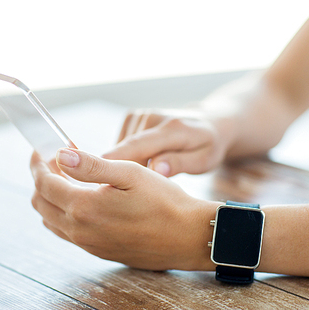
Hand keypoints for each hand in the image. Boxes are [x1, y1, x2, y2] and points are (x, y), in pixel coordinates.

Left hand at [30, 148, 218, 270]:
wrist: (187, 237)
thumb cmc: (164, 202)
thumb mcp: (130, 173)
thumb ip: (91, 165)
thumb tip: (61, 156)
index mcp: (84, 208)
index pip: (44, 183)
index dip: (38, 163)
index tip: (41, 150)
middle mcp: (80, 230)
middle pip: (41, 202)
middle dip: (42, 178)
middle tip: (55, 161)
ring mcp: (88, 244)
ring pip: (51, 220)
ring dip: (51, 196)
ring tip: (68, 177)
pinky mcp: (99, 251)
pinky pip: (66, 232)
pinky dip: (63, 212)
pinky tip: (82, 200)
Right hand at [103, 109, 227, 176]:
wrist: (210, 123)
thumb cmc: (208, 147)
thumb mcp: (203, 160)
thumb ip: (179, 163)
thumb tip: (156, 170)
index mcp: (173, 128)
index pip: (138, 145)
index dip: (116, 160)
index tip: (98, 175)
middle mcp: (153, 117)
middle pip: (125, 150)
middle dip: (122, 172)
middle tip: (130, 194)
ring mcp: (141, 115)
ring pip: (121, 149)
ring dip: (127, 166)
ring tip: (146, 177)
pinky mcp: (132, 117)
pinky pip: (121, 144)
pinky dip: (127, 157)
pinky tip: (144, 163)